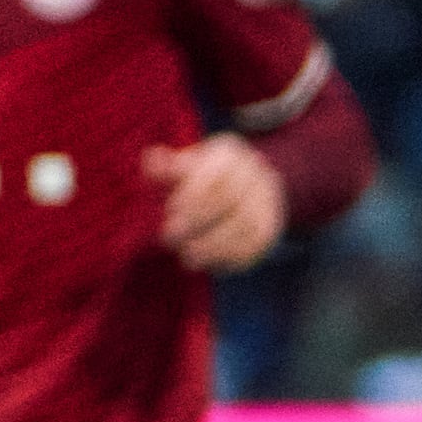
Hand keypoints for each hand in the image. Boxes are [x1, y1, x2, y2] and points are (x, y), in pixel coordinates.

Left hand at [148, 135, 290, 272]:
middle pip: (230, 200)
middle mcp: (254, 176)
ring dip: (212, 246)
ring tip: (186, 257)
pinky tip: (208, 266)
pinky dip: (229, 258)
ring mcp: (266, 203)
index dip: (192, 194)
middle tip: (169, 237)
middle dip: (197, 221)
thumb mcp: (182, 167)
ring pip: (244, 226)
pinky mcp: (269, 228)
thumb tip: (151, 160)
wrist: (243, 187)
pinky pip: (255, 245)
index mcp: (230, 156)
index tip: (169, 210)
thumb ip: (166, 167)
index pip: (215, 174)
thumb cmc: (200, 176)